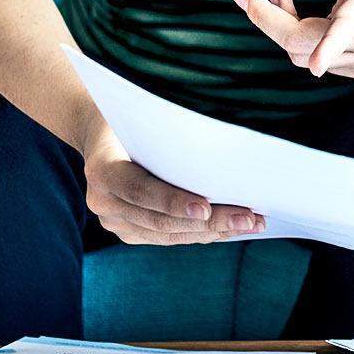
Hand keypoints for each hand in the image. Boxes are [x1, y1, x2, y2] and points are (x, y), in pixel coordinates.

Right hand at [80, 125, 264, 244]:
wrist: (104, 134)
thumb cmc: (137, 118)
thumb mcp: (147, 116)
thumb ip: (171, 135)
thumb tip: (223, 146)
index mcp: (102, 170)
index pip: (139, 190)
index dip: (172, 201)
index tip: (205, 208)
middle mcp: (103, 201)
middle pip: (160, 219)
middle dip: (209, 221)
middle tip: (249, 218)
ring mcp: (114, 221)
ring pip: (169, 234)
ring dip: (214, 231)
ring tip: (251, 224)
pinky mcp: (129, 231)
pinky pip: (169, 237)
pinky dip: (202, 234)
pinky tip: (230, 228)